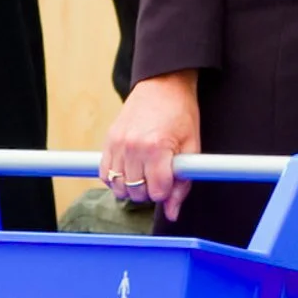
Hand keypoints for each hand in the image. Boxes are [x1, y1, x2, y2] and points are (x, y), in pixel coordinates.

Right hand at [102, 74, 200, 222]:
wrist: (164, 84)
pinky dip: (116, 178)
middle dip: (150, 191)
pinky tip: (130, 170)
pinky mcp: (108, 140)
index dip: (166, 191)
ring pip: (118, 187)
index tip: (171, 181)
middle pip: (136, 193)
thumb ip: (183, 183)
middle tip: (160, 176)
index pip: (156, 192)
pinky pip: (105, 174)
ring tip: (145, 173)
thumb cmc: (181, 113)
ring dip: (132, 187)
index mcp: (156, 147)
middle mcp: (133, 146)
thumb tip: (172, 213)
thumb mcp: (192, 147)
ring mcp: (117, 143)